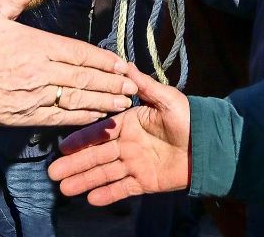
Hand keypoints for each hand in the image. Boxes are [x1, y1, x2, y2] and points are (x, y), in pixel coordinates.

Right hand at [0, 0, 137, 126]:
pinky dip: (81, 117)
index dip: (103, 60)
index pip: (78, 52)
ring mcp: (35, 96)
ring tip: (123, 103)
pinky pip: (60, 117)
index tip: (123, 64)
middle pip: (84, 77)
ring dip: (103, 101)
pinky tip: (97, 117)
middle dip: (111, 83)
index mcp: (36, 45)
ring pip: (77, 99)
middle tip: (133, 86)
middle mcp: (40, 71)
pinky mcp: (26, 116)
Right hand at [48, 64, 190, 204]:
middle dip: (75, 164)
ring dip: (85, 180)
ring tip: (64, 189)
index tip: (63, 148)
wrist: (209, 144)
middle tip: (53, 173)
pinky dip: (108, 194)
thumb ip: (144, 85)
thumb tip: (124, 64)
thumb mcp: (166, 98)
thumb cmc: (189, 118)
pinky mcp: (145, 181)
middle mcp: (127, 144)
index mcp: (129, 123)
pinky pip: (123, 188)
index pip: (100, 132)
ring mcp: (134, 164)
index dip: (81, 140)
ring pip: (105, 173)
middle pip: (96, 155)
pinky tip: (91, 199)